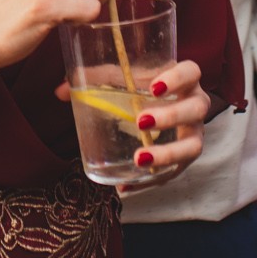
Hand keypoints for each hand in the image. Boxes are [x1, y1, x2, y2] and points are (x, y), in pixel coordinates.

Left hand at [62, 57, 209, 191]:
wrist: (162, 109)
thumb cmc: (142, 89)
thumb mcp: (122, 80)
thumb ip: (95, 80)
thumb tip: (60, 91)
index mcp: (183, 79)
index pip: (191, 71)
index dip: (177, 78)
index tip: (154, 87)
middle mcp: (195, 105)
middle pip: (195, 108)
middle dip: (171, 115)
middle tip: (141, 121)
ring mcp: (193, 133)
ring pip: (192, 146)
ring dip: (167, 154)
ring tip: (140, 160)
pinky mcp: (184, 159)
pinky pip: (173, 173)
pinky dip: (150, 180)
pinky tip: (126, 186)